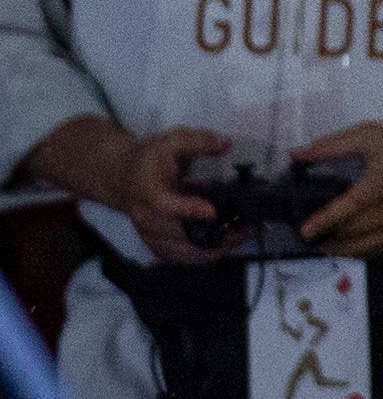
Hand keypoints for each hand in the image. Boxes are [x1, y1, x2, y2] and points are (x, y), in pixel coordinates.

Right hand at [26, 118, 231, 263]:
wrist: (120, 176)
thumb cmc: (149, 158)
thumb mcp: (171, 140)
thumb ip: (198, 141)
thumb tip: (225, 145)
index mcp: (147, 190)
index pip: (163, 205)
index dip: (186, 210)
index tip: (212, 212)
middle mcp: (145, 217)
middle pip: (175, 235)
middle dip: (211, 235)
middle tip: (245, 228)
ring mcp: (149, 233)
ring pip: (179, 252)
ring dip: (211, 249)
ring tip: (241, 238)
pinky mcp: (154, 243)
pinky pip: (177, 258)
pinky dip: (200, 256)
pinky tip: (225, 247)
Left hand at [295, 120, 382, 256]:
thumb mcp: (374, 134)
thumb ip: (334, 145)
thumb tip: (296, 155)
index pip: (349, 208)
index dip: (324, 220)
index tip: (304, 231)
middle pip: (353, 233)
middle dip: (327, 238)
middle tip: (305, 239)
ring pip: (365, 248)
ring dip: (340, 250)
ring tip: (320, 247)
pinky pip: (379, 249)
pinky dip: (359, 251)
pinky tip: (346, 247)